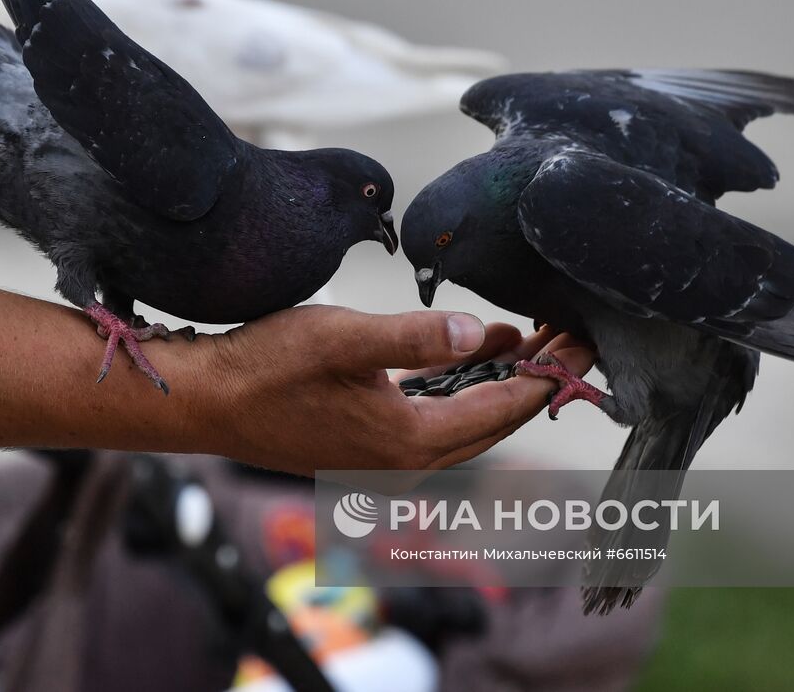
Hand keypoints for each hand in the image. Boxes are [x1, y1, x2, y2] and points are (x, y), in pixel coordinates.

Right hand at [173, 305, 595, 475]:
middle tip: (575, 336)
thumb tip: (475, 331)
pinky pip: (439, 418)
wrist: (206, 402)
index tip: (587, 341)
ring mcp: (388, 460)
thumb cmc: (265, 367)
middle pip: (497, 420)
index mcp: (410, 440)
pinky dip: (465, 386)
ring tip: (538, 337)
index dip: (549, 373)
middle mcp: (408, 461)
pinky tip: (476, 351)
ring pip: (469, 420)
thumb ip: (411, 335)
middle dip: (538, 378)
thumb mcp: (341, 337)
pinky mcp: (371, 446)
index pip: (505, 408)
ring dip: (502, 380)